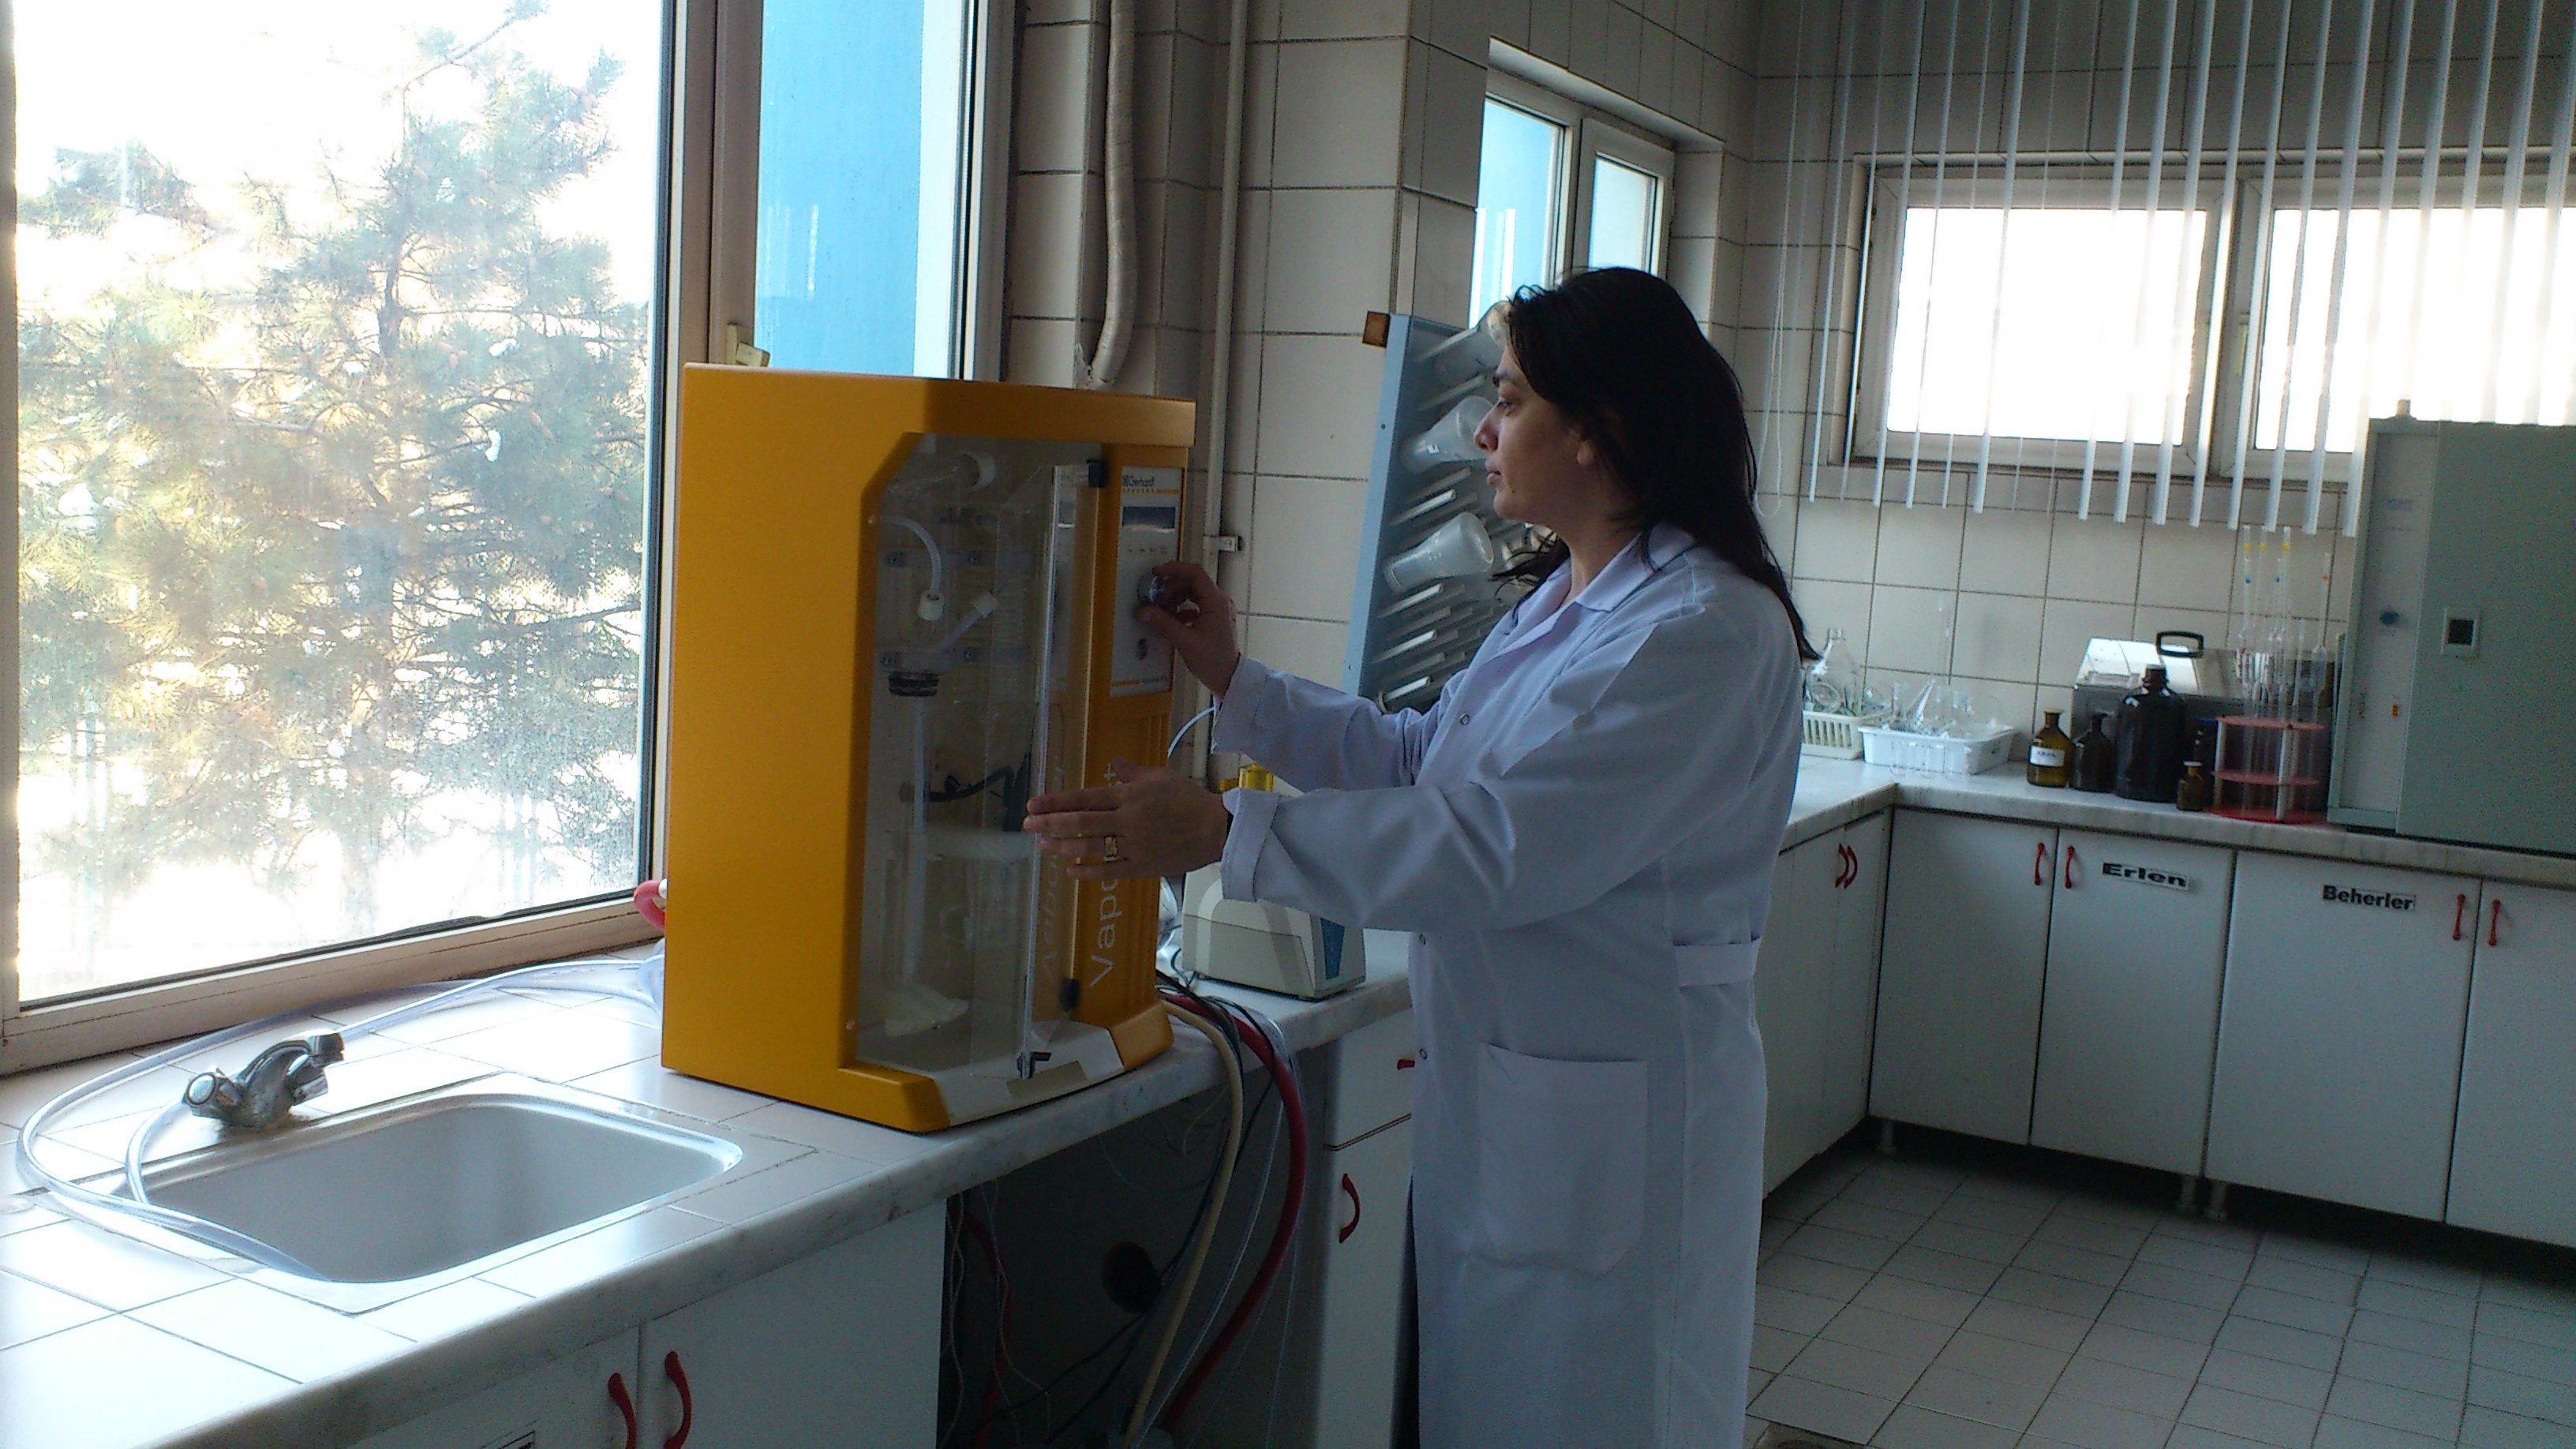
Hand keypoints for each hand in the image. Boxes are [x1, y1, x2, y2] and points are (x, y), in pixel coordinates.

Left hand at [1023, 757, 1230, 880]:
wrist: (1216, 829)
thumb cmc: (1188, 799)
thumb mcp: (1161, 776)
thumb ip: (1132, 771)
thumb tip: (1113, 760)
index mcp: (1129, 796)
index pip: (1084, 798)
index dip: (1056, 802)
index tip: (1033, 804)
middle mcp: (1126, 820)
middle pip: (1081, 822)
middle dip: (1050, 823)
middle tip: (1027, 826)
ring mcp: (1133, 846)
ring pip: (1091, 847)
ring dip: (1063, 846)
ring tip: (1043, 846)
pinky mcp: (1142, 867)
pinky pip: (1110, 871)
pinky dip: (1088, 871)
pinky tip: (1069, 871)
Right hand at [1136, 562, 1241, 696]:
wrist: (1229, 679)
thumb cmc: (1214, 661)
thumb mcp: (1185, 641)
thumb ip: (1163, 624)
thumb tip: (1143, 611)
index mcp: (1216, 602)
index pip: (1195, 573)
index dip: (1174, 569)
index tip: (1156, 573)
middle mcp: (1219, 601)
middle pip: (1191, 582)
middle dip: (1171, 588)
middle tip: (1155, 600)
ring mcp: (1217, 609)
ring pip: (1192, 593)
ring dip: (1175, 598)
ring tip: (1162, 612)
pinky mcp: (1213, 618)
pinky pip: (1194, 604)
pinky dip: (1181, 609)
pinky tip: (1173, 621)